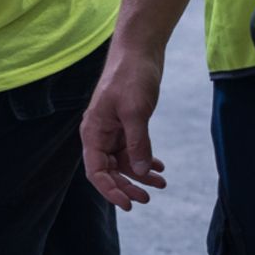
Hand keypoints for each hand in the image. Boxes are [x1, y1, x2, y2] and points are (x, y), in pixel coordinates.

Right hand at [81, 42, 169, 209]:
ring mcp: (113, 129)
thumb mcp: (135, 112)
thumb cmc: (131, 76)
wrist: (139, 50)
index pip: (96, 171)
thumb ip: (136, 144)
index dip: (111, 190)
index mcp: (93, 132)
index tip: (129, 204)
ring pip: (123, 161)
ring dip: (140, 174)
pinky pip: (133, 149)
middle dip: (127, 186)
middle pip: (109, 170)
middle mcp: (99, 134)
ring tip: (161, 183)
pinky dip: (145, 159)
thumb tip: (138, 172)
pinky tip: (159, 167)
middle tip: (148, 198)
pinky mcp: (126, 123)